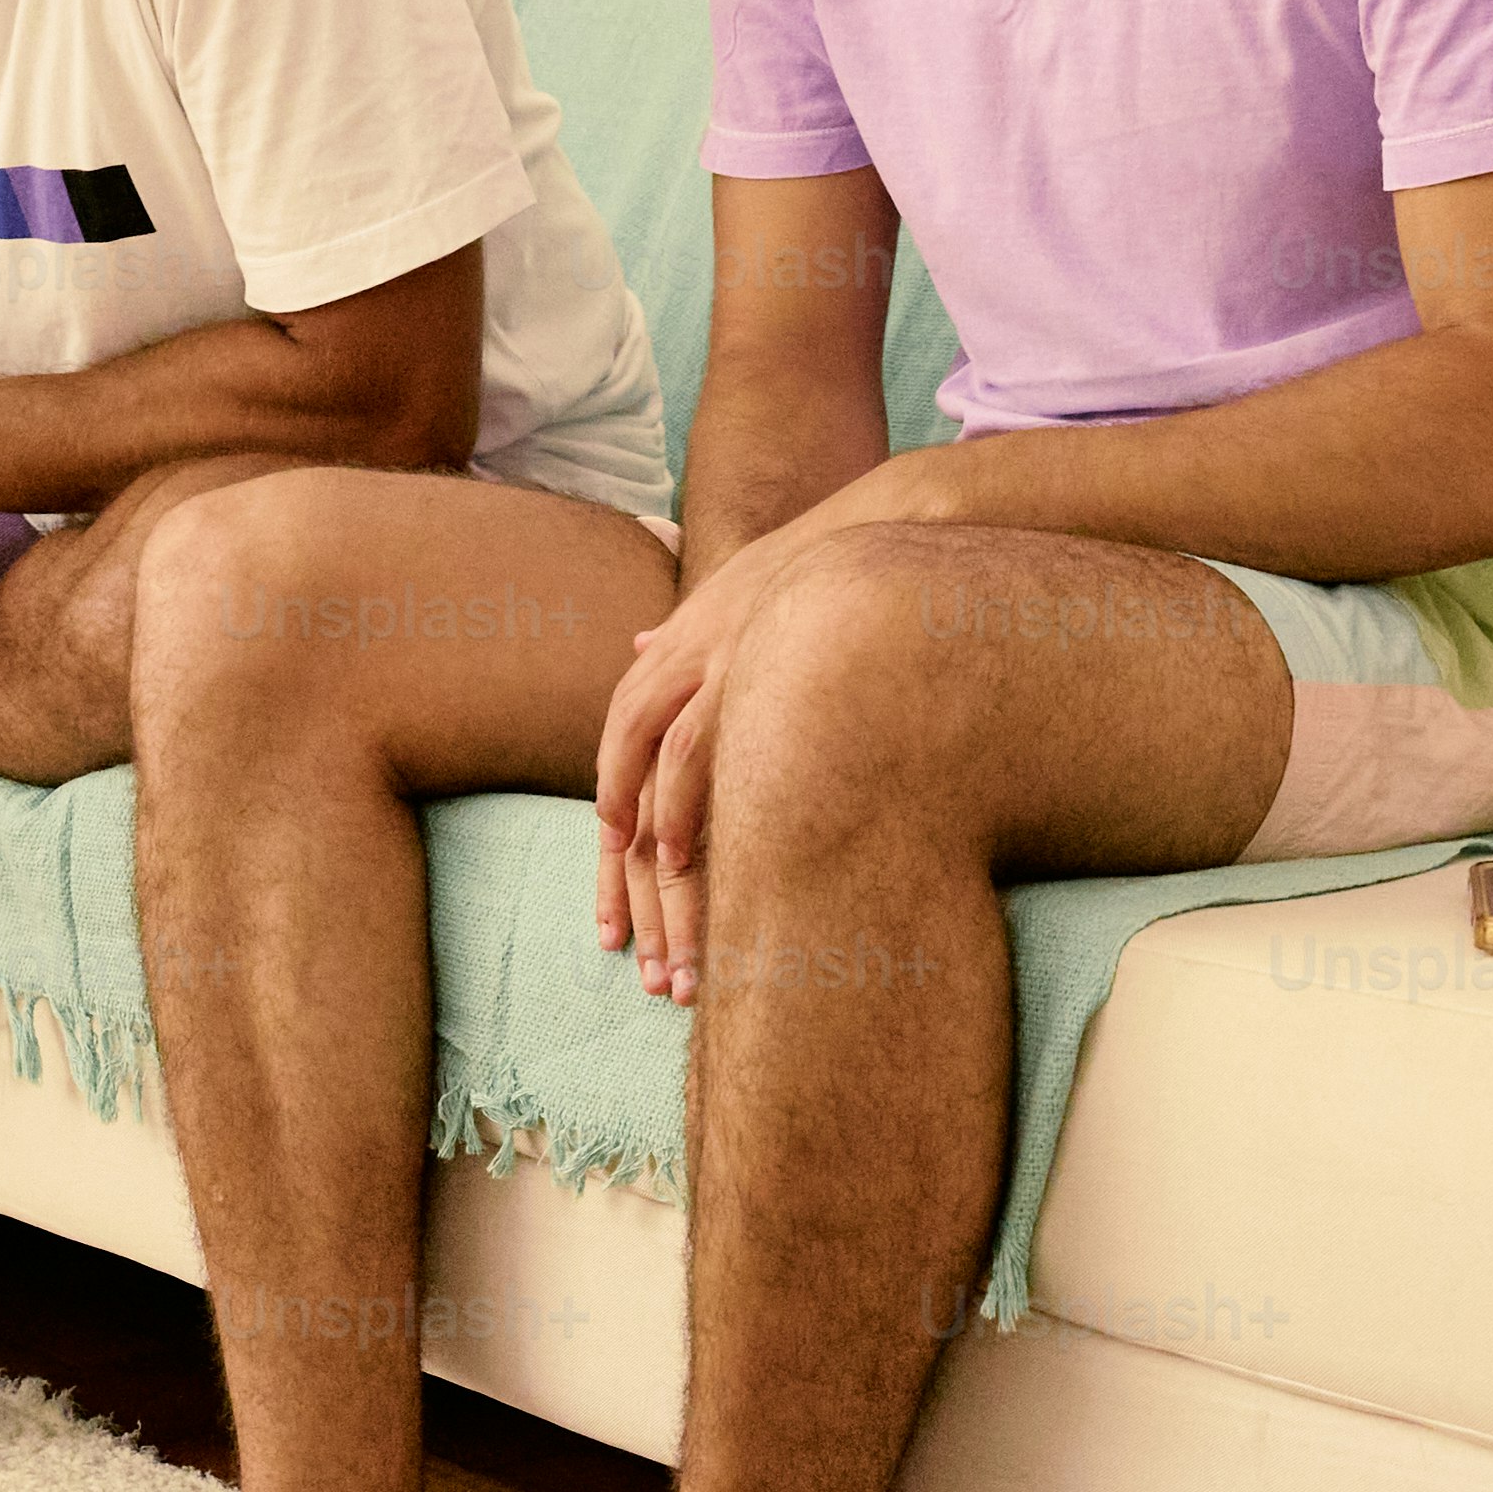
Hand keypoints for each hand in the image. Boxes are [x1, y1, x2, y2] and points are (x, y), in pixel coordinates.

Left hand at [595, 477, 938, 1002]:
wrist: (878, 529)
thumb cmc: (817, 574)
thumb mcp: (736, 593)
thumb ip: (686, 634)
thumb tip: (639, 641)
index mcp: (669, 663)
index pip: (620, 774)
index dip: (614, 853)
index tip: (614, 922)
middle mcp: (675, 671)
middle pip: (626, 799)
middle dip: (629, 889)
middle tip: (632, 961)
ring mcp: (709, 677)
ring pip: (656, 793)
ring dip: (663, 878)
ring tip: (671, 947)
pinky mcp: (748, 678)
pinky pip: (699, 755)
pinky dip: (688, 809)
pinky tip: (686, 865)